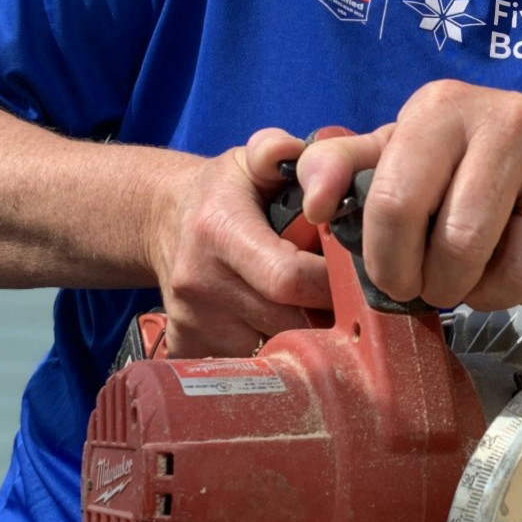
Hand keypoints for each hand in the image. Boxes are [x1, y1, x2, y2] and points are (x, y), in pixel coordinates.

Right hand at [146, 130, 331, 356]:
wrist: (164, 221)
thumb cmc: (225, 192)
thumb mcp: (249, 159)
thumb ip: (276, 150)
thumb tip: (296, 153)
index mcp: (219, 232)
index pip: (290, 279)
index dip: (333, 284)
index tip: (357, 278)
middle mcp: (200, 283)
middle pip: (289, 323)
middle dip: (328, 316)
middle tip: (348, 300)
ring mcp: (192, 322)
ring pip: (274, 353)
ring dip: (306, 341)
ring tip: (315, 312)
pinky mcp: (188, 349)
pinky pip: (248, 371)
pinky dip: (274, 359)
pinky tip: (282, 333)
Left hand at [293, 81, 521, 311]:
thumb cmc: (466, 164)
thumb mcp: (402, 156)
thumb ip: (344, 170)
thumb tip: (309, 197)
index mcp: (441, 109)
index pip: (395, 200)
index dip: (387, 258)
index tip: (392, 278)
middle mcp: (504, 119)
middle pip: (457, 241)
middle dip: (436, 284)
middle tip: (433, 289)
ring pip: (509, 265)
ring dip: (482, 295)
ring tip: (473, 283)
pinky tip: (514, 275)